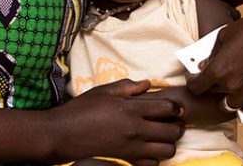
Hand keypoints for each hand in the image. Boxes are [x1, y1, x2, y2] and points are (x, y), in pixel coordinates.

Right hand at [48, 80, 184, 165]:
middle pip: (174, 131)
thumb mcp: (103, 91)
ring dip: (169, 143)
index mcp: (131, 110)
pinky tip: (148, 149)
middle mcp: (136, 130)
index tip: (173, 107)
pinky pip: (152, 164)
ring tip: (162, 137)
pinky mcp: (126, 159)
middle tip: (172, 122)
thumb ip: (128, 86)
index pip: (168, 108)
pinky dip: (155, 158)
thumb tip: (147, 84)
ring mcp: (132, 147)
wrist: (64, 134)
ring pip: (168, 150)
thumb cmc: (81, 109)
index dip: (175, 107)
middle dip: (178, 126)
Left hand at [186, 15, 242, 115]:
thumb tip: (203, 65)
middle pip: (212, 93)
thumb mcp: (222, 37)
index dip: (193, 82)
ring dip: (226, 98)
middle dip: (211, 85)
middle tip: (215, 77)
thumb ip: (211, 54)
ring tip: (228, 90)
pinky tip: (241, 101)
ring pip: (228, 105)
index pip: (197, 87)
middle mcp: (230, 86)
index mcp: (217, 71)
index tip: (195, 78)